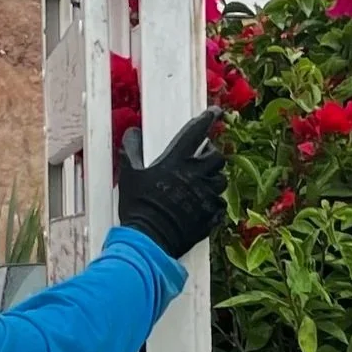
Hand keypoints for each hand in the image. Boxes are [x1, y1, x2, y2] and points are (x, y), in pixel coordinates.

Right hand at [117, 110, 227, 255]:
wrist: (150, 240)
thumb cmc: (138, 206)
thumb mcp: (129, 175)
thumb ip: (131, 150)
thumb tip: (132, 132)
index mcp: (177, 161)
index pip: (196, 132)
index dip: (208, 118)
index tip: (215, 112)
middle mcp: (196, 175)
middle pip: (217, 156)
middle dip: (212, 154)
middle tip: (202, 156)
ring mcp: (206, 196)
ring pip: (221, 179)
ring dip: (214, 177)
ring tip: (201, 181)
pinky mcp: (211, 215)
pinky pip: (220, 203)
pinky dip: (213, 201)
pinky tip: (202, 204)